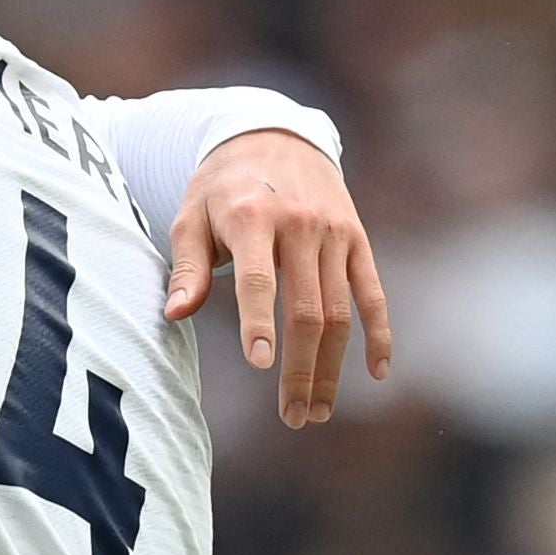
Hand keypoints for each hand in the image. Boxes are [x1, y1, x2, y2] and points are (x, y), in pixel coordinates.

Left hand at [164, 131, 390, 428]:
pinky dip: (379, 333)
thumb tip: (175, 314)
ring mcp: (335, 234)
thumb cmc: (221, 188)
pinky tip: (376, 372)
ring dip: (332, 366)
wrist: (273, 137)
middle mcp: (299, 226)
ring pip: (340, 312)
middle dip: (299, 368)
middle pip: (306, 309)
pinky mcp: (357, 241)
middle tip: (292, 417)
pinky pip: (373, 293)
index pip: (257, 278)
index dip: (258, 321)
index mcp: (251, 218)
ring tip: (316, 410)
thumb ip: (187, 267)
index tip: (259, 364)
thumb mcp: (190, 215)